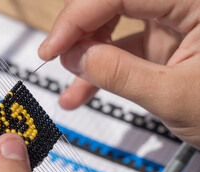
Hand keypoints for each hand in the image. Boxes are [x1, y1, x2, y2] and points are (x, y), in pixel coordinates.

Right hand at [38, 0, 199, 148]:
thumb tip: (74, 57)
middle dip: (80, 31)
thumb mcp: (174, 97)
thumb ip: (121, 74)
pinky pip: (121, 49)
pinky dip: (99, 71)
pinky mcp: (162, 42)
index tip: (51, 48)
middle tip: (59, 59)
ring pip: (113, 24)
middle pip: (112, 1)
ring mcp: (171, 22)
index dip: (77, 17)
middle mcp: (181, 3)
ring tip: (71, 83)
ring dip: (85, 54)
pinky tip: (80, 92)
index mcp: (195, 0)